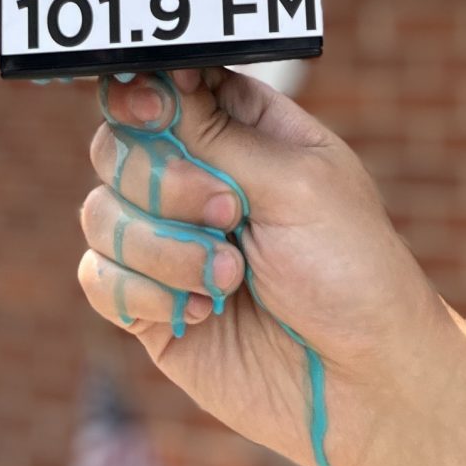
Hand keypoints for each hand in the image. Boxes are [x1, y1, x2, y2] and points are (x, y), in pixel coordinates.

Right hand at [78, 66, 453, 465]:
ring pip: (99, 213)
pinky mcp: (151, 308)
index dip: (145, 93)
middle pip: (117, 144)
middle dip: (164, 180)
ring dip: (162, 246)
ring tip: (230, 277)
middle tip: (230, 214)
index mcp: (245, 131)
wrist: (367, 383)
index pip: (165, 86)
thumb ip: (218, 136)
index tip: (154, 112)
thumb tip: (150, 83)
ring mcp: (169, 244)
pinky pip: (98, 279)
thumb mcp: (298, 185)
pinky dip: (144, 293)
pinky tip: (203, 312)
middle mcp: (198, 179)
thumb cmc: (353, 271)